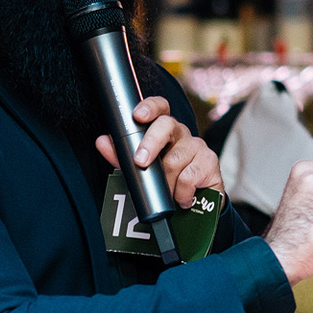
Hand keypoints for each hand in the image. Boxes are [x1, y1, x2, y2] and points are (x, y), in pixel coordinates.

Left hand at [95, 97, 220, 208]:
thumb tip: (102, 141)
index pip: (160, 108)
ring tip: (166, 195)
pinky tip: (182, 199)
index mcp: (164, 130)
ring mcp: (198, 147)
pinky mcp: (210, 163)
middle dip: (151, 143)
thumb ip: (121, 157)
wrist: (195, 205)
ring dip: (165, 183)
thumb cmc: (166, 182)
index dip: (150, 107)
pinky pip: (189, 177)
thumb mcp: (140, 170)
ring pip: (174, 159)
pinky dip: (181, 193)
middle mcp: (182, 134)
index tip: (137, 115)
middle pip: (167, 125)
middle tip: (140, 162)